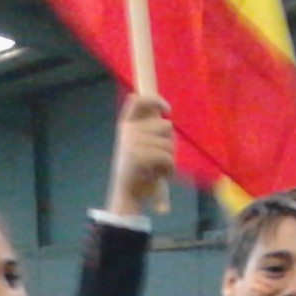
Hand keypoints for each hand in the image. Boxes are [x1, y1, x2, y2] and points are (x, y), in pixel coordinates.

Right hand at [106, 94, 174, 216]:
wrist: (126, 195)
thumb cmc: (136, 172)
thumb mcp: (137, 147)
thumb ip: (148, 130)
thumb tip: (166, 118)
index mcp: (126, 126)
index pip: (139, 101)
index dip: (155, 100)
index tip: (167, 110)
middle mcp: (128, 131)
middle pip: (166, 125)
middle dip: (170, 142)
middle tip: (163, 157)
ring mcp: (133, 143)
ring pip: (169, 143)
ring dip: (170, 159)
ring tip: (161, 169)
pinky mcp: (140, 156)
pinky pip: (167, 157)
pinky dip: (170, 169)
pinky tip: (162, 175)